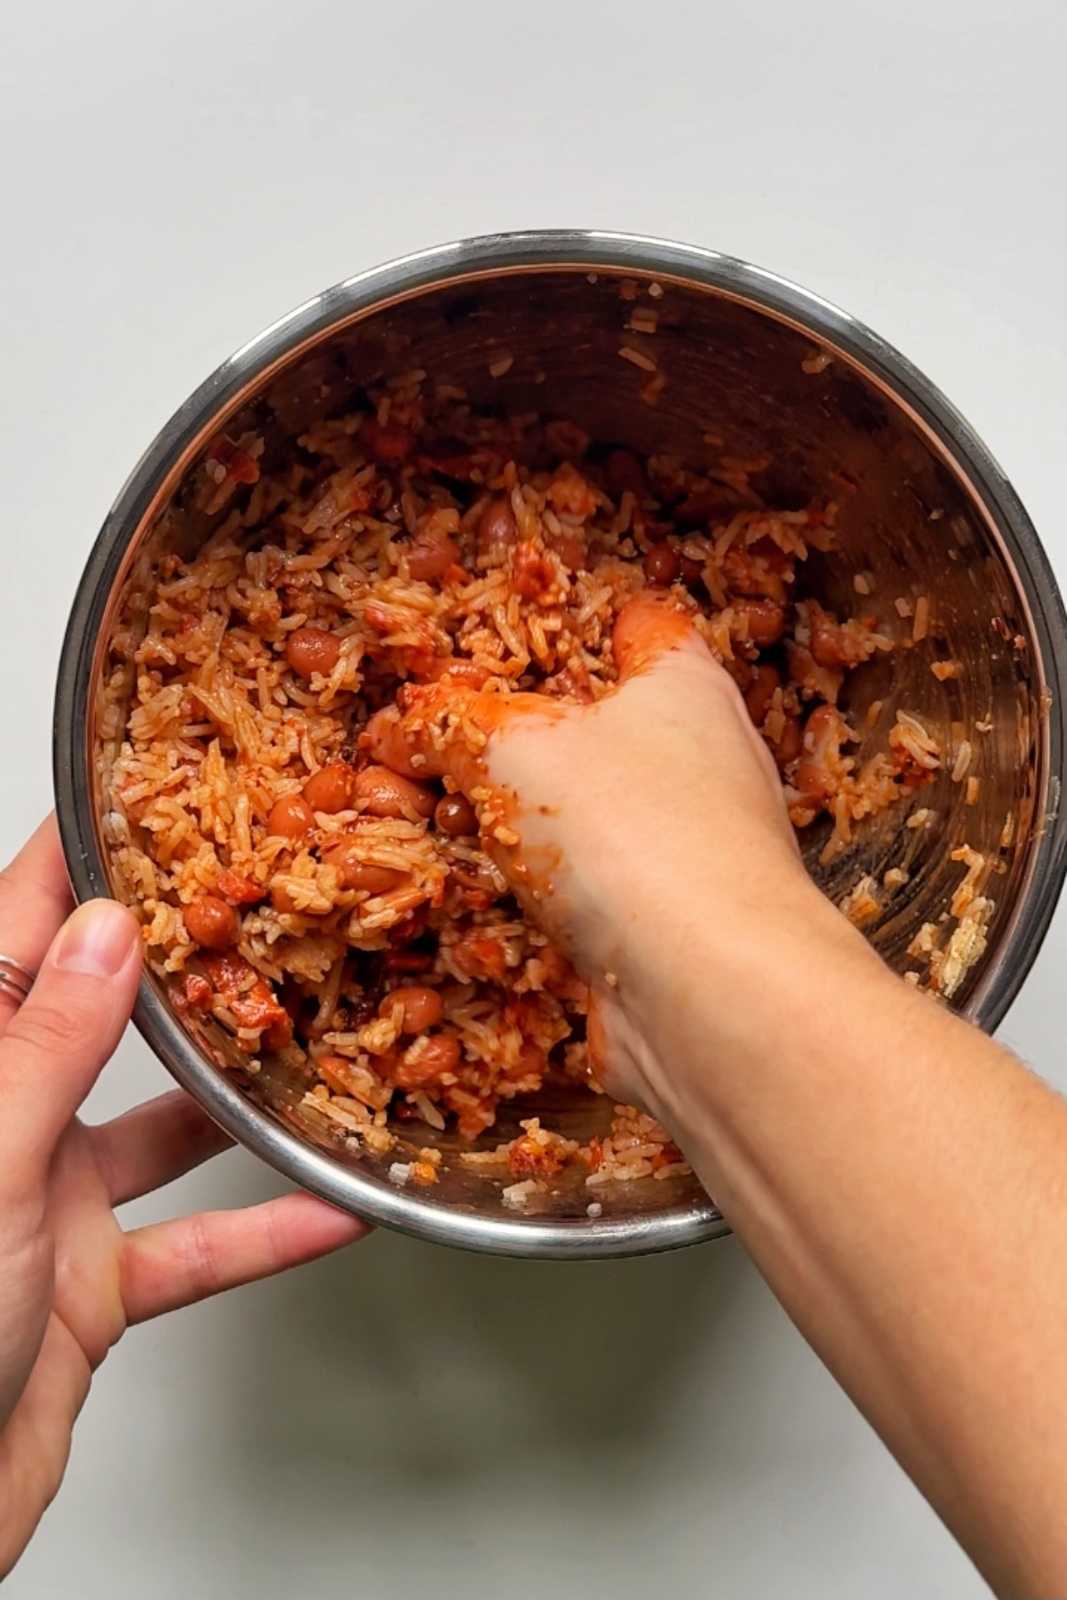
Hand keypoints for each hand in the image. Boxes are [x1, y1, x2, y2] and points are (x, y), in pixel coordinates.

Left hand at [0, 819, 367, 1575]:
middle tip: (251, 904)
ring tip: (308, 1042)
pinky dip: (263, 1229)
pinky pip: (195, 1244)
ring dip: (237, 1097)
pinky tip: (326, 1208)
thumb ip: (49, 1049)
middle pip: (103, 1019)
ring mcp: (49, 1203)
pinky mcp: (90, 1285)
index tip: (134, 805)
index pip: (19, 936)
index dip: (76, 866)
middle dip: (180, 965)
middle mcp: (5, 1123)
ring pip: (162, 1128)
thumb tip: (105, 936)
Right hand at [369, 594, 873, 1114]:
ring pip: (590, 821)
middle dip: (519, 739)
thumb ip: (446, 721)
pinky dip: (537, 903)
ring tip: (441, 825)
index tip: (512, 631)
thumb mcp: (507, 746)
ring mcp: (692, 852)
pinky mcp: (671, 931)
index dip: (572, 617)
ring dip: (517, 828)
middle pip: (602, 727)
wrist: (709, 993)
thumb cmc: (627, 832)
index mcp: (682, 685)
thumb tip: (402, 724)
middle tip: (446, 744)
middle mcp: (703, 763)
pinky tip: (481, 909)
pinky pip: (590, 900)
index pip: (637, 621)